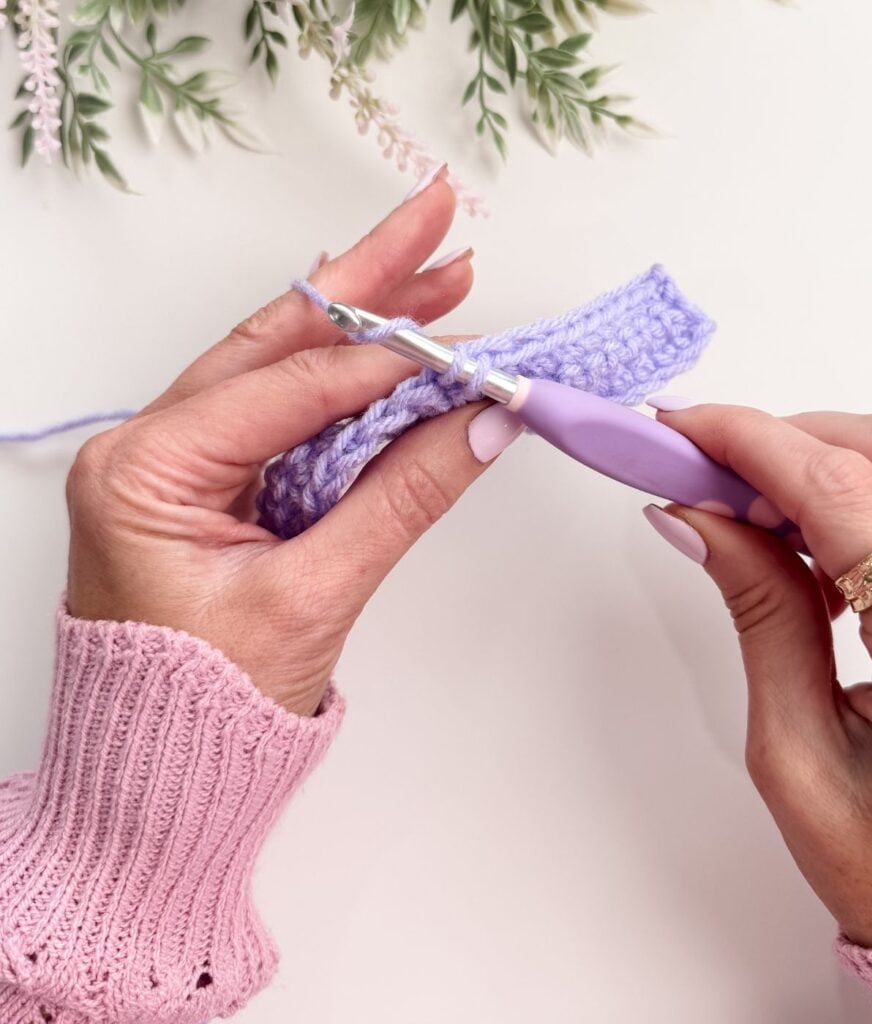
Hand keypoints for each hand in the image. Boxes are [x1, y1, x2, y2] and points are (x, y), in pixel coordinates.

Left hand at [66, 179, 488, 716]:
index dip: (383, 358)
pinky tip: (390, 339)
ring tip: (436, 274)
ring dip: (362, 324)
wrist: (161, 775)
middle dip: (363, 283)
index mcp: (146, 470)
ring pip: (282, 368)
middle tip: (435, 220)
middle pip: (274, 342)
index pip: (285, 386)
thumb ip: (401, 500)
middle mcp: (151, 447)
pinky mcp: (211, 482)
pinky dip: (345, 383)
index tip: (462, 338)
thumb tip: (481, 426)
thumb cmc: (208, 706)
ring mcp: (179, 460)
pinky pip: (285, 415)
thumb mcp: (314, 598)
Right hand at [645, 404, 871, 946]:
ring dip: (813, 470)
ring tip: (745, 516)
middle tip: (701, 477)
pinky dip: (846, 503)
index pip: (837, 491)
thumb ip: (759, 616)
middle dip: (781, 447)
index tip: (682, 429)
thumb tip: (699, 519)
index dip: (749, 442)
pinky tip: (808, 543)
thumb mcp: (797, 749)